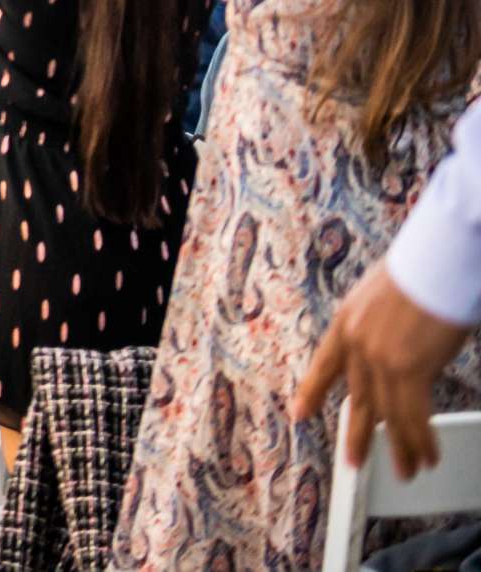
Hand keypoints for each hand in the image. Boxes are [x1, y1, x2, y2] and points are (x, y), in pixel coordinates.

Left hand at [293, 263, 472, 478]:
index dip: (312, 393)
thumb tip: (396, 351)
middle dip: (357, 434)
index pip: (323, 366)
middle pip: (358, 399)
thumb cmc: (420, 272)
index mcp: (346, 322)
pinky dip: (420, 440)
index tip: (299, 413)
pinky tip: (425, 455)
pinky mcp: (406, 368)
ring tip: (403, 470)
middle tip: (353, 462)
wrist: (435, 263)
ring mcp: (378, 358)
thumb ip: (380, 329)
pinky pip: (412, 416)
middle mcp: (355, 343)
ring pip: (387, 415)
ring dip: (398, 447)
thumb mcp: (381, 299)